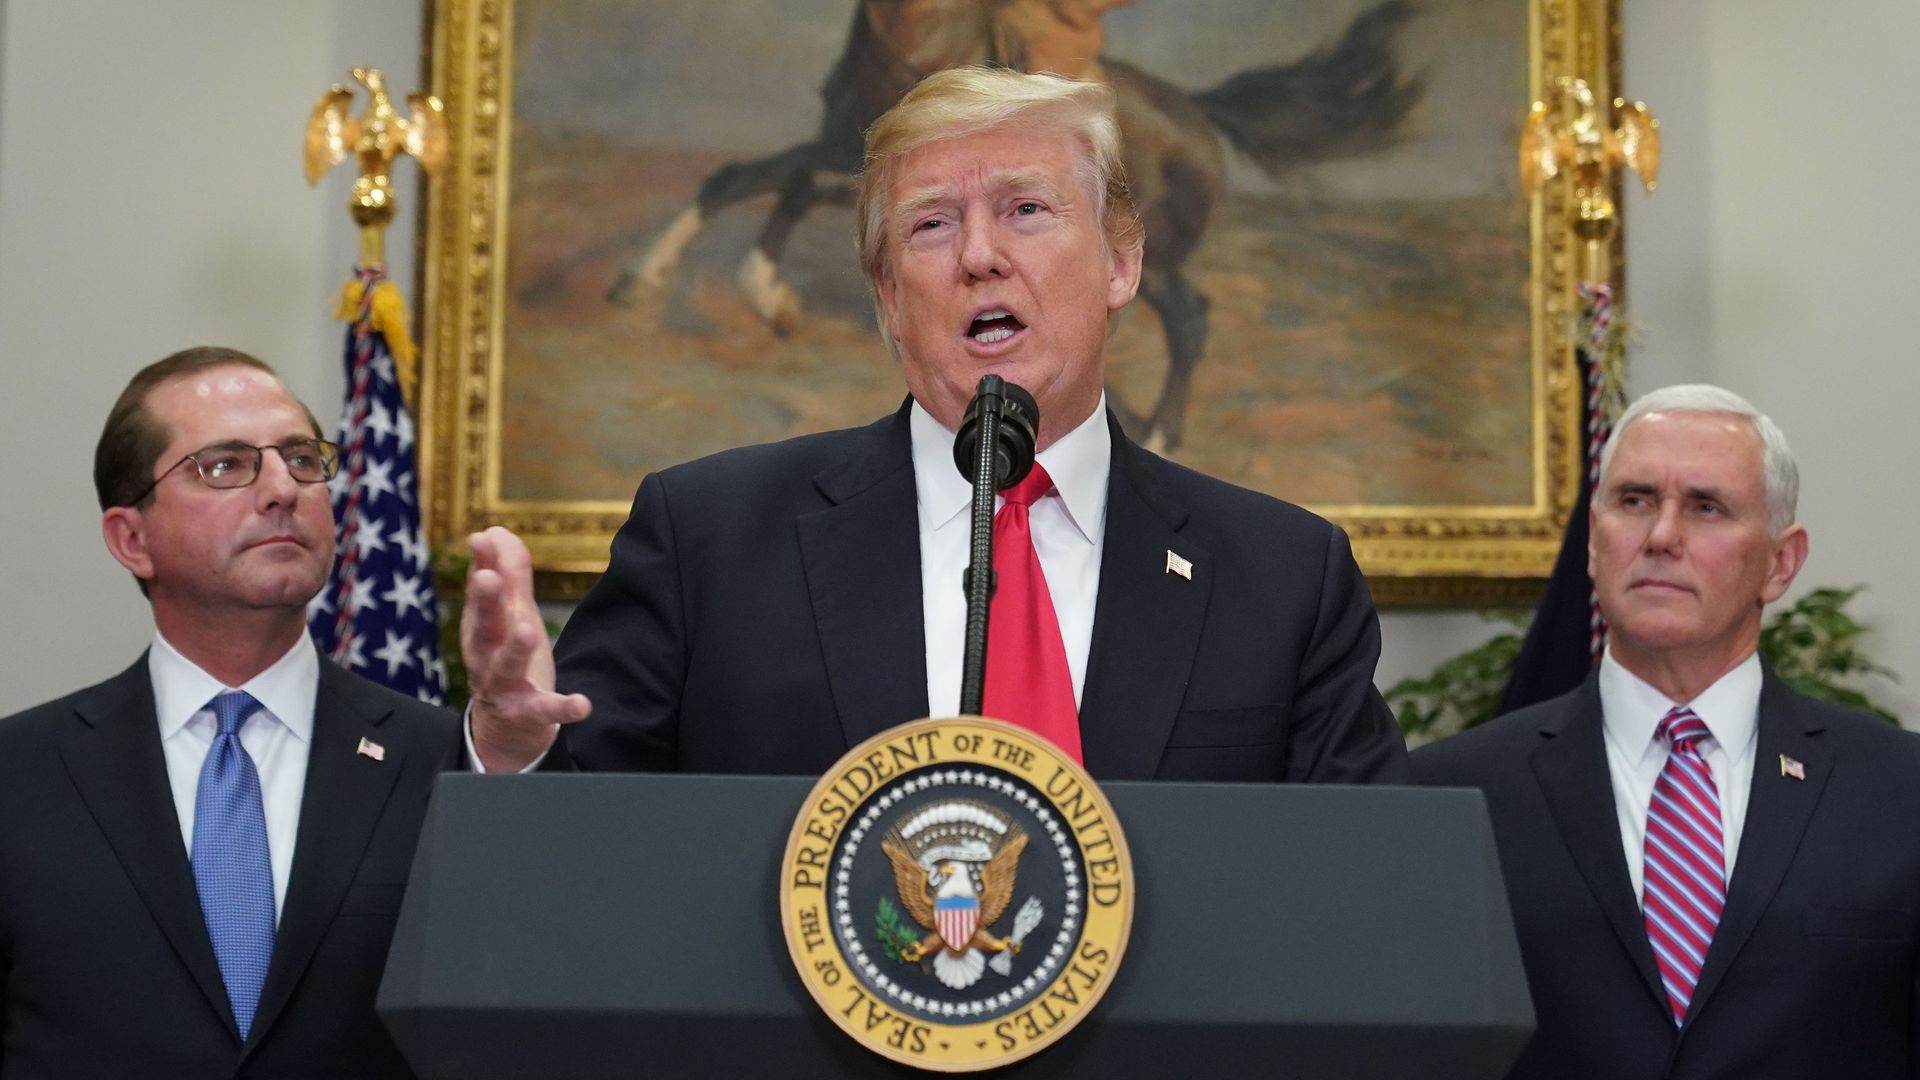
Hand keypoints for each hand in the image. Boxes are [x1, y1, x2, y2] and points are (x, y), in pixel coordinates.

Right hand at [461, 527, 590, 770]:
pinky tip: (582, 704)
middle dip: (484, 602)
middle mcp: (486, 657)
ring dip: (515, 648)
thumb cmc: (506, 661)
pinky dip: (562, 708)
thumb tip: (495, 532)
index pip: (482, 594)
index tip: (482, 538)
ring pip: (505, 667)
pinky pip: (544, 711)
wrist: (504, 729)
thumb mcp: (510, 618)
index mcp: (483, 630)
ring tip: (527, 629)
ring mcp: (504, 687)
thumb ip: (508, 577)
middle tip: (488, 577)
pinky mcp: (527, 715)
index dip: (482, 566)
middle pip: (483, 627)